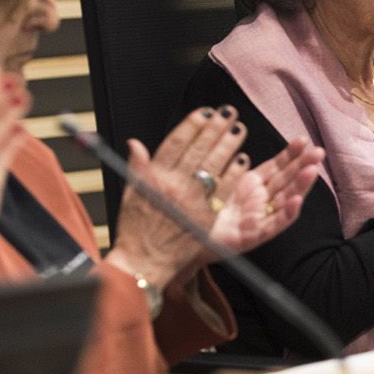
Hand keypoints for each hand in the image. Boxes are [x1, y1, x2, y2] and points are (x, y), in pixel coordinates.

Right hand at [108, 106, 250, 289]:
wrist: (143, 261)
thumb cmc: (135, 229)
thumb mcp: (130, 193)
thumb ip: (137, 166)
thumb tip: (135, 143)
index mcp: (153, 177)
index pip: (175, 142)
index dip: (193, 124)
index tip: (206, 112)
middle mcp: (172, 186)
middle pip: (198, 149)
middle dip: (215, 128)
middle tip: (229, 113)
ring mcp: (189, 202)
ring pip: (213, 166)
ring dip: (228, 145)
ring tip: (239, 130)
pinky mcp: (205, 218)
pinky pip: (223, 191)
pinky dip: (233, 174)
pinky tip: (243, 160)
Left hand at [207, 136, 324, 259]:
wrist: (187, 236)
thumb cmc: (204, 207)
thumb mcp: (221, 179)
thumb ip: (235, 162)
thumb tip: (236, 131)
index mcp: (252, 185)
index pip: (276, 167)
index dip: (290, 154)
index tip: (302, 140)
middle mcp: (260, 201)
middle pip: (286, 182)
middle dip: (304, 166)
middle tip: (318, 153)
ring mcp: (258, 218)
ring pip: (285, 200)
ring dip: (301, 186)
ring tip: (312, 171)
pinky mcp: (252, 236)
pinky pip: (273, 225)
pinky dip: (286, 214)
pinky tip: (296, 201)